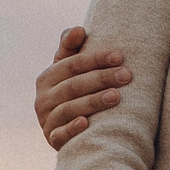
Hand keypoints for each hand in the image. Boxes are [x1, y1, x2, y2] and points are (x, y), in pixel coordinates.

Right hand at [37, 26, 134, 149]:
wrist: (68, 131)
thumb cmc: (74, 94)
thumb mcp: (68, 72)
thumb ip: (71, 49)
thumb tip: (78, 29)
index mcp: (47, 78)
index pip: (71, 64)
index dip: (95, 59)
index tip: (119, 56)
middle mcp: (42, 99)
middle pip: (73, 86)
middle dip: (101, 78)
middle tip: (126, 75)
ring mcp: (47, 120)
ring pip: (69, 109)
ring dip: (92, 101)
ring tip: (116, 96)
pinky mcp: (53, 140)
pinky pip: (61, 135)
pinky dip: (72, 129)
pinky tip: (86, 123)